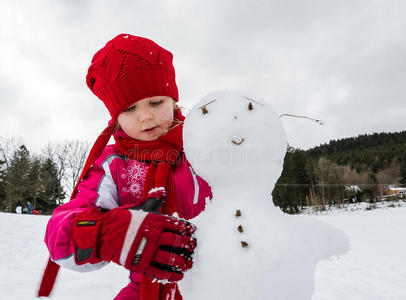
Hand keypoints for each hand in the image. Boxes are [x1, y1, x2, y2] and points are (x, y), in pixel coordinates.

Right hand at [72, 190, 195, 281]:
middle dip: (187, 245)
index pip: (176, 225)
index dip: (187, 229)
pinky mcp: (140, 264)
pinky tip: (179, 274)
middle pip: (176, 241)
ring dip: (182, 261)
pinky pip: (159, 271)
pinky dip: (171, 274)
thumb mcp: (138, 208)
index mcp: (154, 220)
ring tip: (188, 262)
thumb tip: (162, 191)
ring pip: (170, 258)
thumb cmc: (121, 220)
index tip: (192, 232)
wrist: (102, 234)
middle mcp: (152, 235)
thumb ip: (152, 201)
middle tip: (192, 247)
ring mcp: (146, 250)